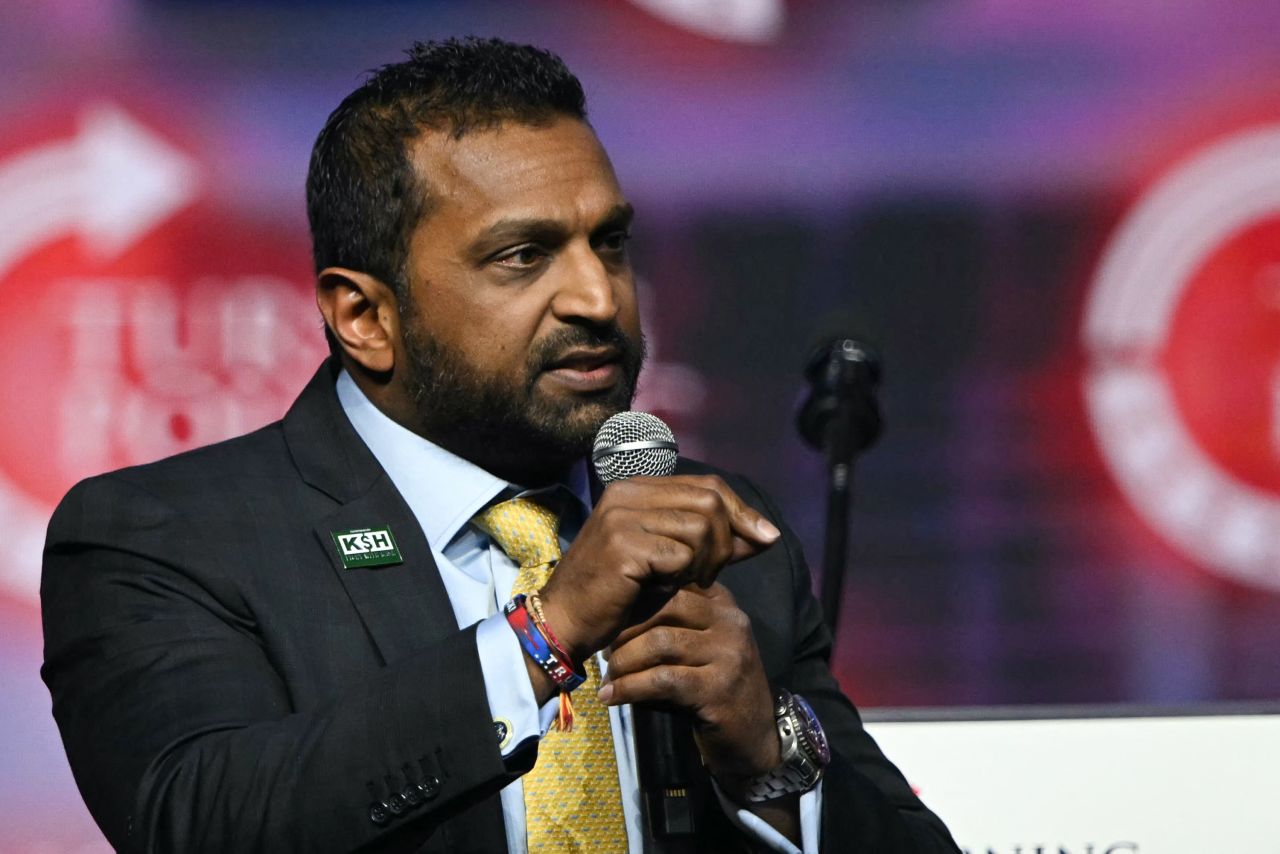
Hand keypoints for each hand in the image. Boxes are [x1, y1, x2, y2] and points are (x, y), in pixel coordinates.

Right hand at [539, 475, 779, 664]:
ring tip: (684, 582)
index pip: (708, 484)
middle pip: (709, 501)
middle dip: (726, 540)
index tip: (767, 538)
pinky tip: (665, 588)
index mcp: (637, 487)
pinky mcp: (622, 544)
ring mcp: (622, 515)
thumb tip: (766, 534)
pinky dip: (682, 576)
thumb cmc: (619, 592)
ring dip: (704, 562)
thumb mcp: (670, 560)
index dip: (741, 511)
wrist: (566, 619)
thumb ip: (713, 543)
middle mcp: (628, 493)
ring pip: (699, 528)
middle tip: (710, 574)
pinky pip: (680, 555)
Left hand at [596, 583, 780, 780]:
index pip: (671, 586)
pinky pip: (662, 680)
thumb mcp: (698, 647)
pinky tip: (612, 697)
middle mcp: (730, 622)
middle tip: (604, 650)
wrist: (752, 737)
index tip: (610, 622)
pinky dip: (630, 687)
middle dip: (626, 629)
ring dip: (623, 661)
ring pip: (659, 643)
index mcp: (723, 604)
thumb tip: (617, 614)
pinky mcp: (718, 689)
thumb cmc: (714, 689)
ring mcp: (728, 655)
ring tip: (608, 677)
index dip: (635, 602)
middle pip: (664, 606)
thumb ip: (671, 624)